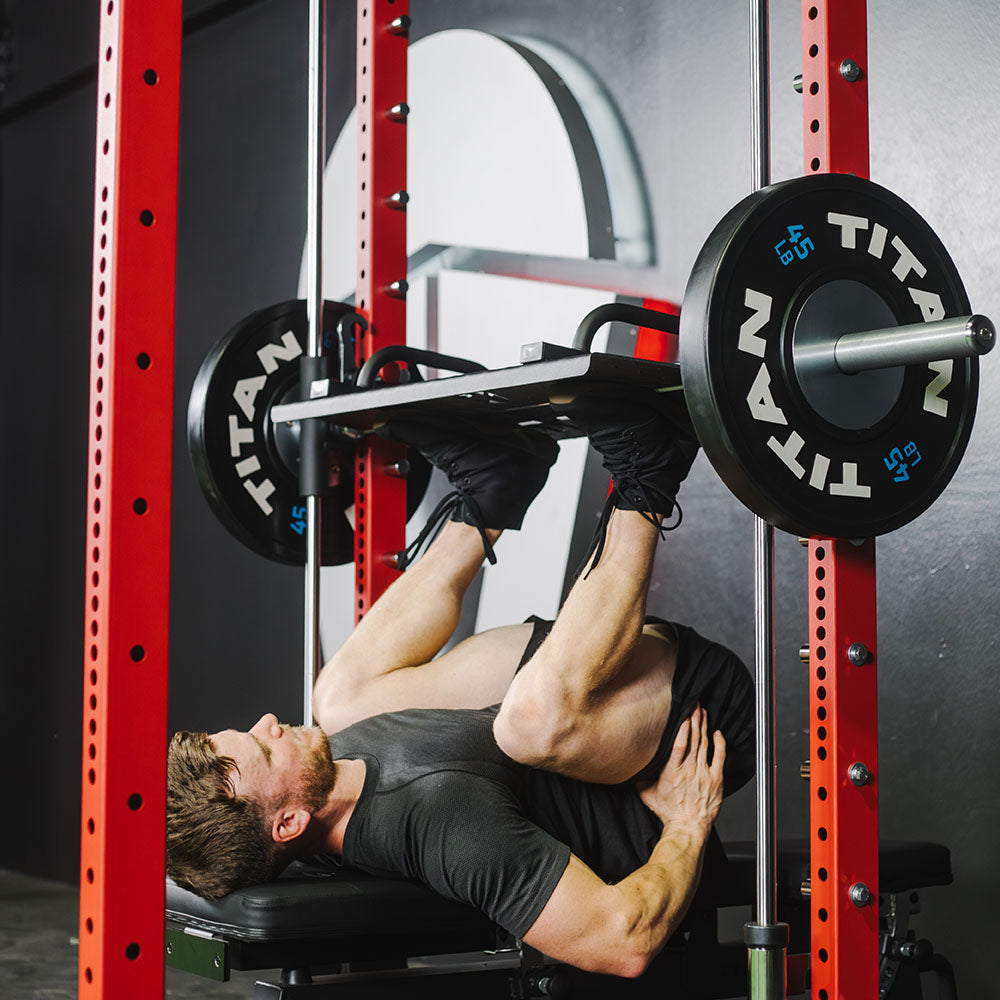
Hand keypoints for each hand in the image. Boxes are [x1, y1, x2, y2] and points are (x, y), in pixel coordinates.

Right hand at [638, 706, 725, 835]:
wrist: (687, 827)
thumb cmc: (668, 813)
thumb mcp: (647, 794)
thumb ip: (640, 777)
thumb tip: (632, 765)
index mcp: (671, 771)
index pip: (679, 744)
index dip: (683, 727)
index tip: (684, 714)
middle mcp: (688, 770)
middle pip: (693, 739)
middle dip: (694, 719)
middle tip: (694, 705)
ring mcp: (703, 774)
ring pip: (705, 744)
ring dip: (704, 726)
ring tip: (703, 713)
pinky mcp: (715, 780)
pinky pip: (719, 757)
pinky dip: (719, 743)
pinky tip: (718, 733)